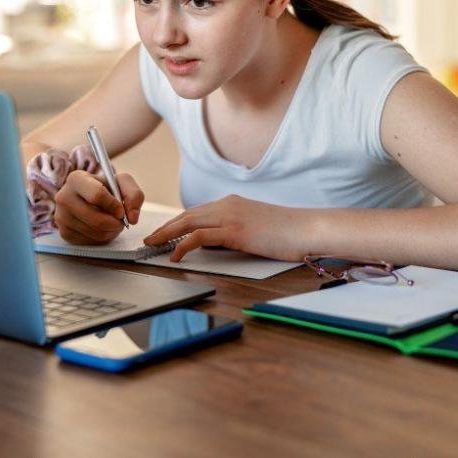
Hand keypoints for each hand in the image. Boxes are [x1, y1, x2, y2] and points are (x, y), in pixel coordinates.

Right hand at [54, 169, 143, 244]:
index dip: (114, 206)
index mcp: (77, 179)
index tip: (121, 210)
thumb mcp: (121, 182)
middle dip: (115, 223)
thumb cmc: (104, 188)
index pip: (97, 195)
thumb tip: (132, 218)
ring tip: (112, 223)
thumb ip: (134, 194)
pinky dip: (101, 238)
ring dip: (111, 231)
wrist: (87, 197)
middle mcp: (64, 197)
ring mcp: (61, 216)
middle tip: (121, 221)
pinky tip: (101, 228)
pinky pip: (90, 241)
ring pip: (95, 232)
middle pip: (97, 219)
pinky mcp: (64, 232)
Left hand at [143, 194, 305, 261]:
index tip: (164, 232)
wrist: (308, 228)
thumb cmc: (288, 232)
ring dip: (167, 234)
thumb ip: (236, 232)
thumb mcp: (256, 228)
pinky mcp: (234, 230)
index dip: (177, 222)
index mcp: (233, 203)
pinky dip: (183, 245)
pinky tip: (174, 255)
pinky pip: (199, 237)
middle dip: (166, 227)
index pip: (196, 212)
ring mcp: (230, 216)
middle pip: (187, 215)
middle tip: (149, 238)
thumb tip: (217, 245)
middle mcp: (227, 205)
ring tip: (153, 245)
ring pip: (187, 223)